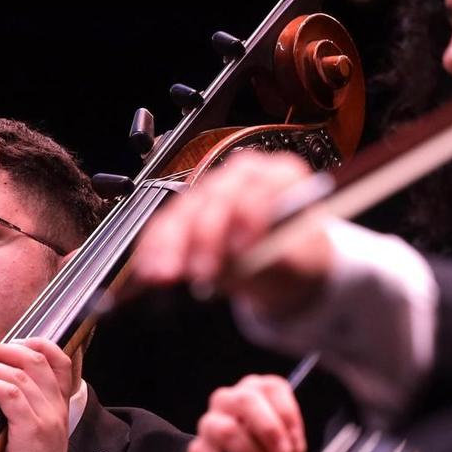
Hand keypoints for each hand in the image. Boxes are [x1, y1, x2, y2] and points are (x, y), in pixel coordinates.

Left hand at [0, 338, 74, 451]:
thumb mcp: (30, 433)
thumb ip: (21, 408)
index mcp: (61, 406)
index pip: (60, 360)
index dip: (36, 342)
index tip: (9, 342)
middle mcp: (57, 407)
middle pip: (35, 358)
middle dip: (2, 349)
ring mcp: (46, 417)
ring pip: (19, 373)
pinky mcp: (31, 429)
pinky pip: (8, 393)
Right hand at [128, 150, 335, 324]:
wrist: (282, 271)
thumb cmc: (296, 258)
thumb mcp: (300, 262)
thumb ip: (275, 258)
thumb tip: (249, 260)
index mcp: (278, 176)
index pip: (258, 183)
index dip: (248, 213)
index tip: (243, 247)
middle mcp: (241, 179)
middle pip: (215, 195)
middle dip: (205, 235)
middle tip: (203, 270)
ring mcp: (209, 194)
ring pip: (183, 211)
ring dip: (170, 245)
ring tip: (166, 274)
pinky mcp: (185, 214)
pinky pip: (163, 227)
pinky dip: (154, 250)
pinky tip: (151, 269)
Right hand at [189, 374, 307, 451]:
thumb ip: (289, 446)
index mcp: (258, 392)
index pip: (271, 389)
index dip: (286, 414)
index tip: (295, 439)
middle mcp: (230, 400)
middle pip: (246, 401)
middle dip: (269, 429)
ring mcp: (210, 423)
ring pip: (227, 430)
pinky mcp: (197, 450)